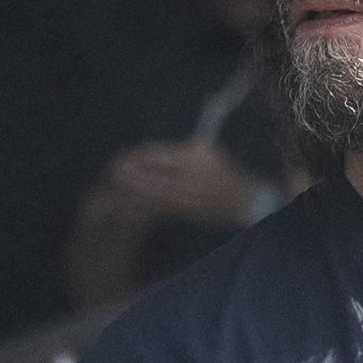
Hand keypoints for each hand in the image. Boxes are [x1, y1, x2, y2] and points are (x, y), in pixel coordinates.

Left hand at [100, 140, 268, 228]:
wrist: (248, 201)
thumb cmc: (228, 173)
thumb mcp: (209, 153)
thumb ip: (183, 151)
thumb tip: (151, 154)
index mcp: (197, 156)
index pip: (160, 155)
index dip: (138, 157)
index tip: (123, 158)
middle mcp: (194, 175)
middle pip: (154, 174)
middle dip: (132, 174)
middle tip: (113, 172)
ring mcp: (193, 194)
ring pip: (156, 192)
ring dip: (135, 191)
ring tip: (119, 187)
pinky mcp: (192, 210)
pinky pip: (164, 207)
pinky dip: (147, 205)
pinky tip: (135, 203)